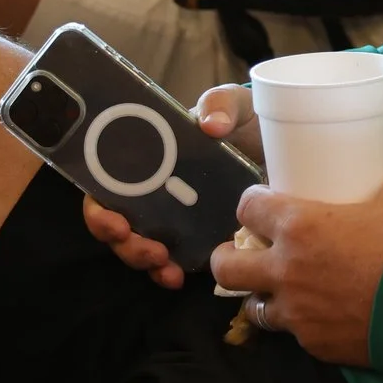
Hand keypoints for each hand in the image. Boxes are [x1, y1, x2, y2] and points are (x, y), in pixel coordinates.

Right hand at [79, 83, 263, 287]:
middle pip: (118, 225)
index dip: (100, 209)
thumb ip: (220, 104)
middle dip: (125, 245)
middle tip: (150, 251)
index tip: (116, 222)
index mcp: (149, 158)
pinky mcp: (198, 237)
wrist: (282, 148)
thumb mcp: (234, 104)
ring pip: (141, 247)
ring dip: (144, 262)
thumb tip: (210, 125)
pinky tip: (179, 278)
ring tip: (165, 266)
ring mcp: (174, 216)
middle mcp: (153, 190)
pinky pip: (174, 260)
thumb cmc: (246, 120)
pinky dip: (169, 272)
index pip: (106, 186)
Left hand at [209, 152, 382, 365]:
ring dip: (262, 294)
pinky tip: (319, 315)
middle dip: (228, 257)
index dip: (252, 204)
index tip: (263, 204)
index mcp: (299, 227)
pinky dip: (299, 322)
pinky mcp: (314, 344)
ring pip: (254, 306)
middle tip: (242, 252)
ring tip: (279, 288)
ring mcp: (297, 312)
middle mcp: (286, 270)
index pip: (247, 208)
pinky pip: (294, 333)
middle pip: (227, 267)